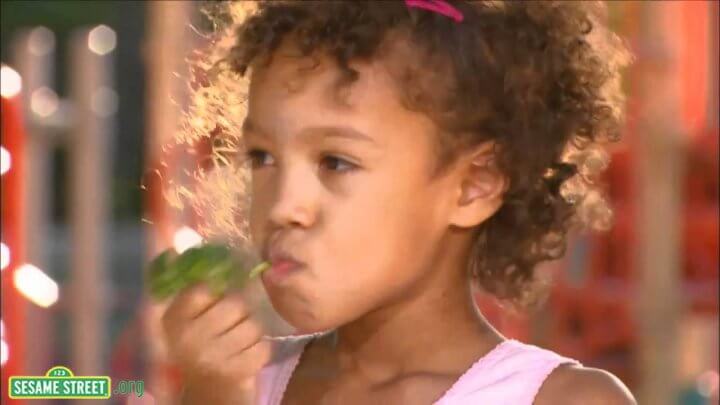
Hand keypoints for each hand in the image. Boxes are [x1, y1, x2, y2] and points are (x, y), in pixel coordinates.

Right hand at [161, 284, 271, 403]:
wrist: (207, 397)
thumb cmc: (202, 352)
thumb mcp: (189, 323)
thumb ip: (193, 291)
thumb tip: (181, 249)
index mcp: (173, 320)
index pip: (204, 287)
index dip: (219, 292)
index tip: (218, 303)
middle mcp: (187, 338)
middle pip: (235, 304)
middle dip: (242, 314)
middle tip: (234, 326)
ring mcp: (210, 357)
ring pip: (252, 325)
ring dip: (252, 334)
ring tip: (240, 343)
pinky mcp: (233, 372)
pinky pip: (262, 347)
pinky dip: (260, 352)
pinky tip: (246, 357)